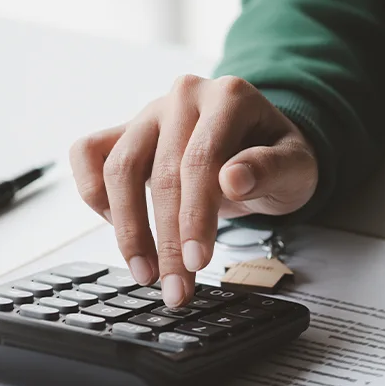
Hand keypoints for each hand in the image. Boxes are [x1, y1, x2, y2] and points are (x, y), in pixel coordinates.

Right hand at [70, 75, 317, 305]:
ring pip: (119, 169)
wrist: (259, 147)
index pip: (200, 160)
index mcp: (228, 97)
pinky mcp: (124, 130)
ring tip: (146, 274)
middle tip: (176, 288)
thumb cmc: (276, 159)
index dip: (195, 216)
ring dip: (127, 229)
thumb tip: (233, 179)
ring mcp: (149, 112)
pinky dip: (94, 193)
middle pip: (160, 173)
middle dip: (166, 240)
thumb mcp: (296, 167)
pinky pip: (88, 154)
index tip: (198, 262)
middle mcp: (184, 96)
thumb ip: (270, 169)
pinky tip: (117, 227)